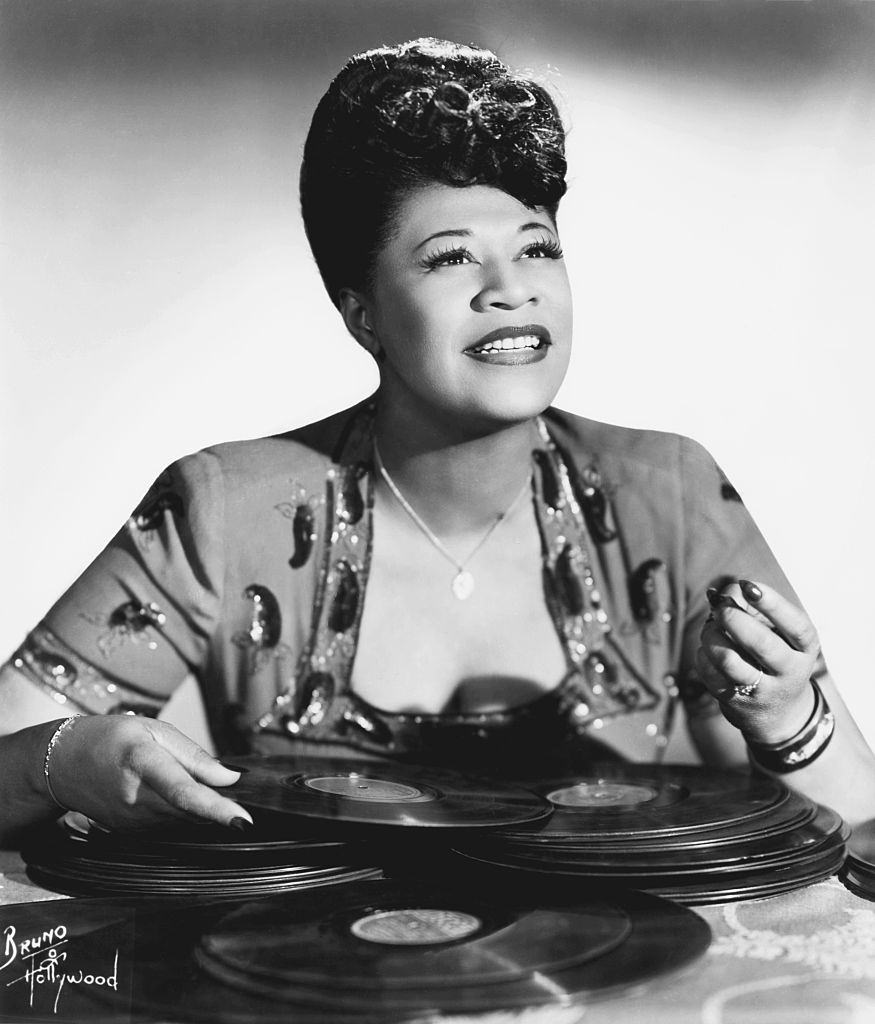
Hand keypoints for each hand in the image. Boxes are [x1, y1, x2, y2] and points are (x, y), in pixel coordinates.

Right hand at [47, 715, 252, 830]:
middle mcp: (136, 800)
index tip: (243, 821)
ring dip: (200, 808)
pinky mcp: (132, 833)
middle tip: (229, 790)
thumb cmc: (111, 738)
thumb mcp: (155, 729)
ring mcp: (132, 822)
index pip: (184, 792)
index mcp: (142, 763)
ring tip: (191, 782)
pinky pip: (171, 825)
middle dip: (218, 806)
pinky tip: (172, 795)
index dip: (216, 809)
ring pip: (185, 821)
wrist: (64, 765)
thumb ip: (194, 755)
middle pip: (192, 812)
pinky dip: (183, 813)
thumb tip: (229, 777)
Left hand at [695, 579, 818, 744]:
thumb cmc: (771, 654)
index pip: (797, 626)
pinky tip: (708, 649)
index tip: (748, 584)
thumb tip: (718, 594)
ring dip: (711, 635)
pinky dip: (702, 654)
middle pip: (762, 644)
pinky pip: (709, 673)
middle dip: (734, 618)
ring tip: (711, 627)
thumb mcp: (773, 629)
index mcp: (804, 648)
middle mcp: (789, 672)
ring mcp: (762, 691)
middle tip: (721, 607)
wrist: (776, 711)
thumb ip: (748, 605)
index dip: (772, 603)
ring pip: (728, 660)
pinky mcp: (736, 703)